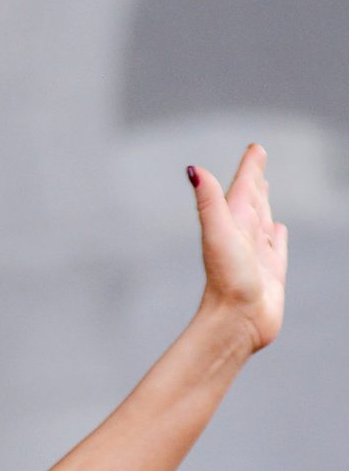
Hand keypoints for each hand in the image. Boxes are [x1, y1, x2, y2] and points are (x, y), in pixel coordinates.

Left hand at [192, 143, 286, 351]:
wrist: (235, 321)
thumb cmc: (227, 280)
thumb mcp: (217, 233)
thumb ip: (208, 201)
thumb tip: (192, 169)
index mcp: (232, 222)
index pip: (242, 187)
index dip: (249, 167)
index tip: (255, 148)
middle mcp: (243, 235)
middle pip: (251, 198)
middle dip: (255, 177)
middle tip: (257, 158)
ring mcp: (257, 252)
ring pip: (263, 218)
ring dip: (265, 202)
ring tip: (265, 187)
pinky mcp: (271, 270)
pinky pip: (276, 244)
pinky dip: (277, 233)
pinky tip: (276, 229)